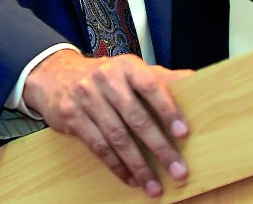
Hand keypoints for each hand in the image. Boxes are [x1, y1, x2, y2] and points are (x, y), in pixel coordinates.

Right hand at [22, 49, 193, 196]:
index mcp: (126, 66)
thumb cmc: (105, 76)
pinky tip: (130, 178)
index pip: (150, 86)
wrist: (56, 75)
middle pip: (136, 117)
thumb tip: (196, 80)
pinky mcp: (72, 117)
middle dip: (159, 148)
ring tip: (154, 185)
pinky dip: (116, 166)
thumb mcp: (132, 70)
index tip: (183, 133)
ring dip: (138, 165)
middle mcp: (105, 79)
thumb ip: (162, 78)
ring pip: (117, 137)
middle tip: (177, 170)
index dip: (168, 109)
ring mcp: (87, 98)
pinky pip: (98, 146)